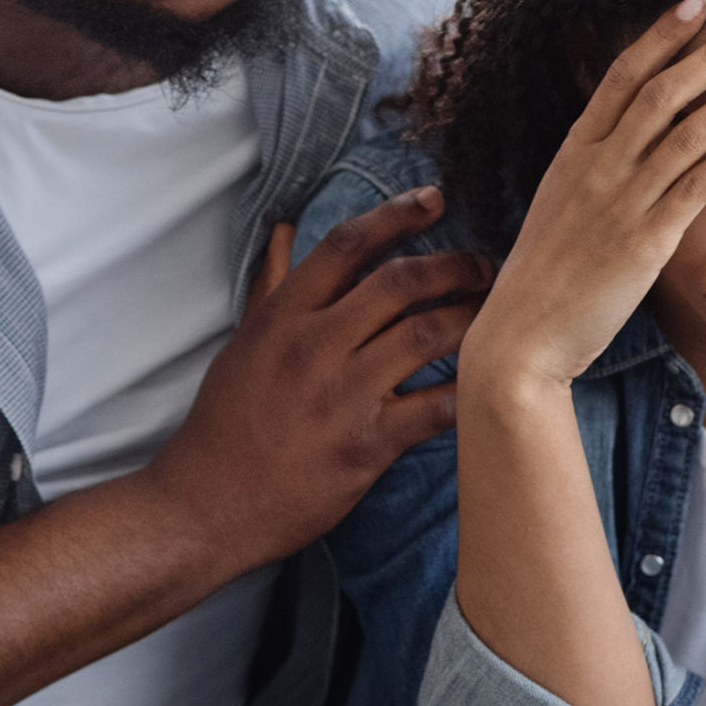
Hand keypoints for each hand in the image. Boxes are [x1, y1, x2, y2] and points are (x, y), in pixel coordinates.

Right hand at [150, 187, 492, 569]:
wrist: (207, 505)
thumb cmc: (224, 424)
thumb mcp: (242, 345)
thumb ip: (271, 286)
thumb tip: (282, 231)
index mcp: (281, 317)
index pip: (346, 245)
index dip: (396, 214)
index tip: (434, 200)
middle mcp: (313, 346)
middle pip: (400, 282)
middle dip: (454, 264)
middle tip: (484, 264)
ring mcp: (342, 395)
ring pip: (428, 335)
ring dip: (472, 317)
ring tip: (497, 313)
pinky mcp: (367, 445)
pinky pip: (436, 407)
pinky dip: (469, 390)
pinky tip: (489, 381)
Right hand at [463, 0, 705, 394]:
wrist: (522, 334)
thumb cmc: (543, 274)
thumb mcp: (559, 202)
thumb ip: (592, 167)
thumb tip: (622, 136)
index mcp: (574, 151)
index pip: (622, 76)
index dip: (662, 36)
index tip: (697, 2)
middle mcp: (597, 167)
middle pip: (661, 92)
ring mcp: (621, 202)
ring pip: (685, 130)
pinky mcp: (646, 242)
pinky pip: (693, 185)